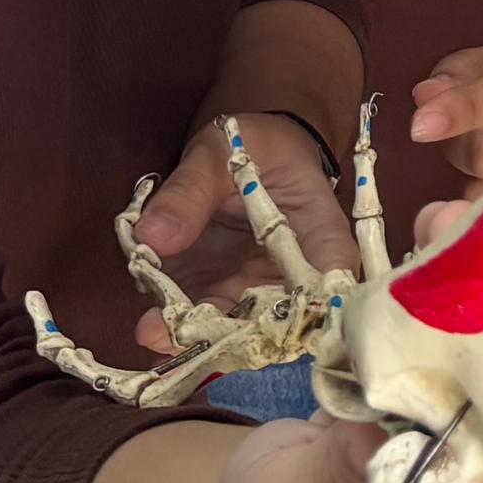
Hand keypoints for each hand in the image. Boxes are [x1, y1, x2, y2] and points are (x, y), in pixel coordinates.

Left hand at [136, 110, 353, 342]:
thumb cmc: (250, 145)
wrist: (238, 151)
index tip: (272, 318)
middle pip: (282, 317)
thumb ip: (190, 191)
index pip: (334, 272)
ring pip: (237, 329)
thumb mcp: (220, 151)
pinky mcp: (218, 296)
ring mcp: (254, 290)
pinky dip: (176, 329)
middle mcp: (294, 273)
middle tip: (180, 332)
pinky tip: (148, 327)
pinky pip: (203, 322)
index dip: (312, 305)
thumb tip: (152, 238)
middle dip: (232, 333)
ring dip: (197, 337)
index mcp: (319, 230)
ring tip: (153, 332)